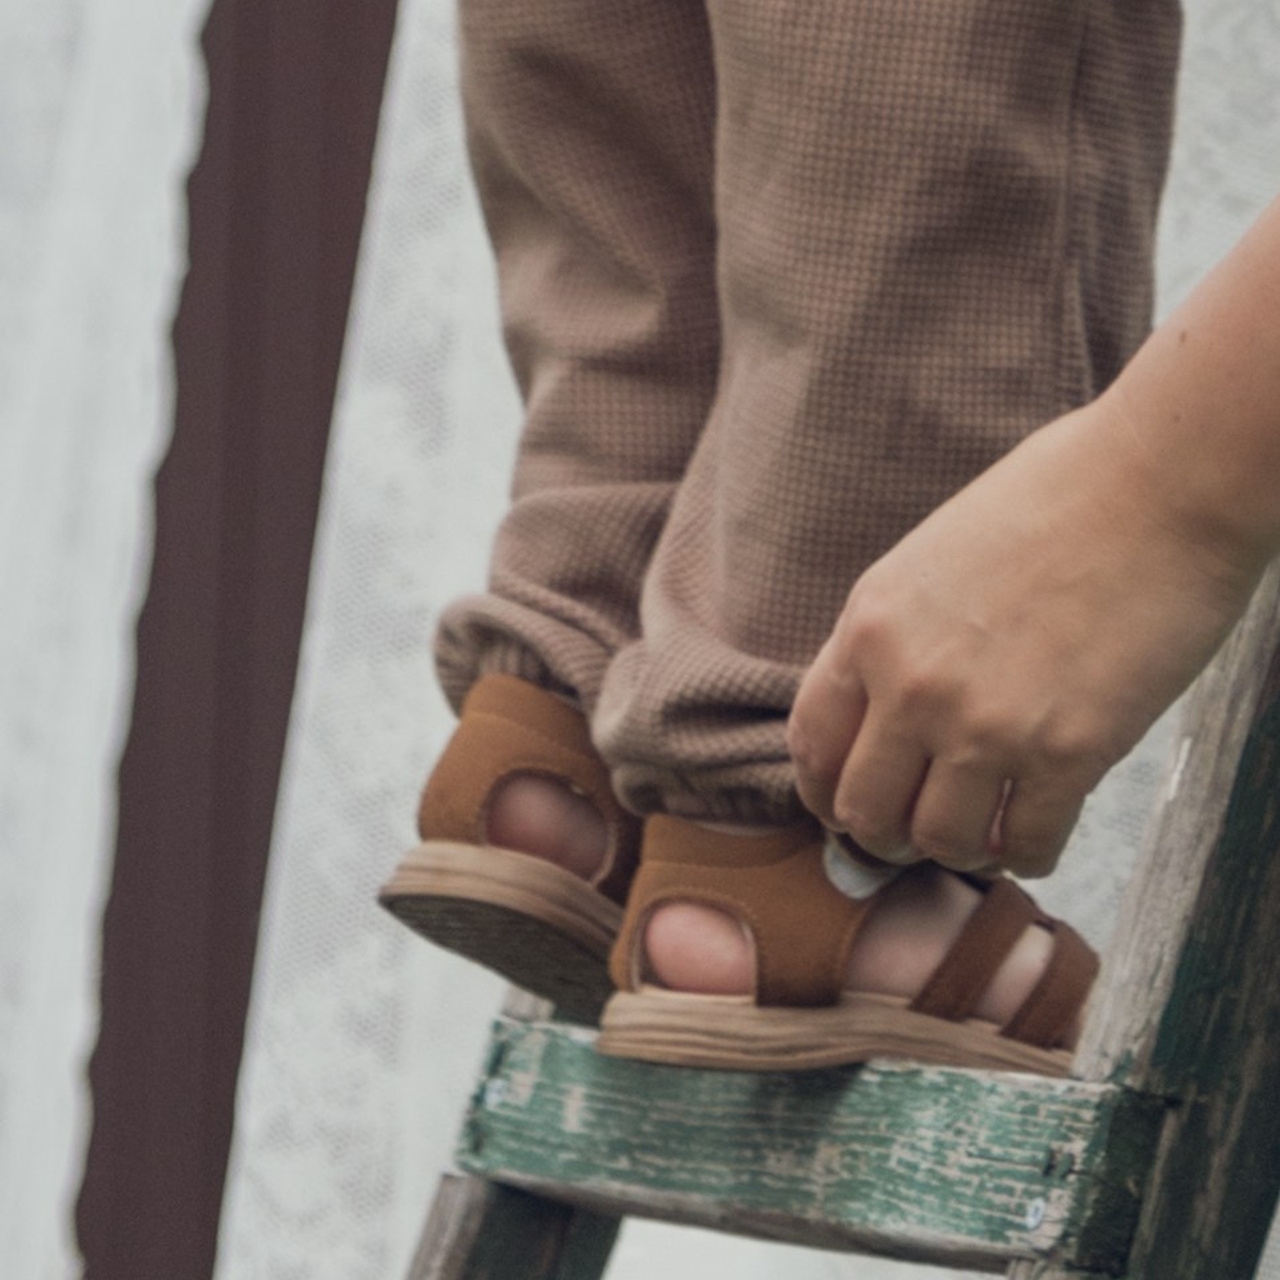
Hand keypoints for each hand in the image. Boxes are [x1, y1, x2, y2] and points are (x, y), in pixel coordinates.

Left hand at [788, 401, 1259, 877]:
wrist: (1159, 478)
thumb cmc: (1052, 499)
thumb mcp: (929, 558)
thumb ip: (894, 635)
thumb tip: (882, 701)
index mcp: (869, 629)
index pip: (811, 743)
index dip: (823, 790)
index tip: (847, 805)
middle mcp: (912, 686)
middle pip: (864, 811)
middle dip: (886, 834)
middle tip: (917, 829)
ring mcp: (986, 725)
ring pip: (940, 842)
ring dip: (958, 849)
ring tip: (981, 832)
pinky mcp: (1069, 752)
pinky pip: (1027, 846)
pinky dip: (1026, 854)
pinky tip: (1036, 834)